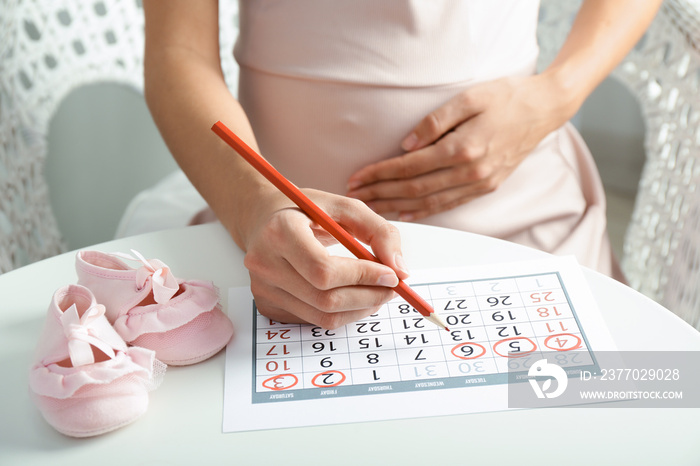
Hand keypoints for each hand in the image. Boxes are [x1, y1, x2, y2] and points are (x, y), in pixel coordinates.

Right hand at [241, 189, 409, 328]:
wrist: (263, 219)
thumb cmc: (307, 211)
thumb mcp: (346, 208)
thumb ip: (380, 232)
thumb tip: (400, 270)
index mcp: (280, 231)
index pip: (324, 270)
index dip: (363, 277)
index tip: (391, 275)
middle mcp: (264, 262)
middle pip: (325, 298)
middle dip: (369, 297)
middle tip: (392, 287)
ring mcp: (262, 288)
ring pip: (323, 316)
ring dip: (360, 308)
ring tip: (376, 291)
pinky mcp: (266, 306)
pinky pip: (314, 321)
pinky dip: (342, 313)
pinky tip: (350, 294)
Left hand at [346, 75, 570, 220]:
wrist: (544, 109)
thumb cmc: (506, 97)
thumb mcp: (469, 98)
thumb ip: (435, 121)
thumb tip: (406, 145)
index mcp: (463, 148)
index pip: (410, 167)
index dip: (380, 174)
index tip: (357, 177)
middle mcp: (470, 171)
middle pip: (415, 189)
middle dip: (381, 194)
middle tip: (355, 196)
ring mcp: (479, 183)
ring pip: (429, 202)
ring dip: (397, 207)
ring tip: (371, 209)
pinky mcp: (485, 187)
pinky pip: (449, 205)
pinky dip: (424, 212)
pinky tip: (405, 215)